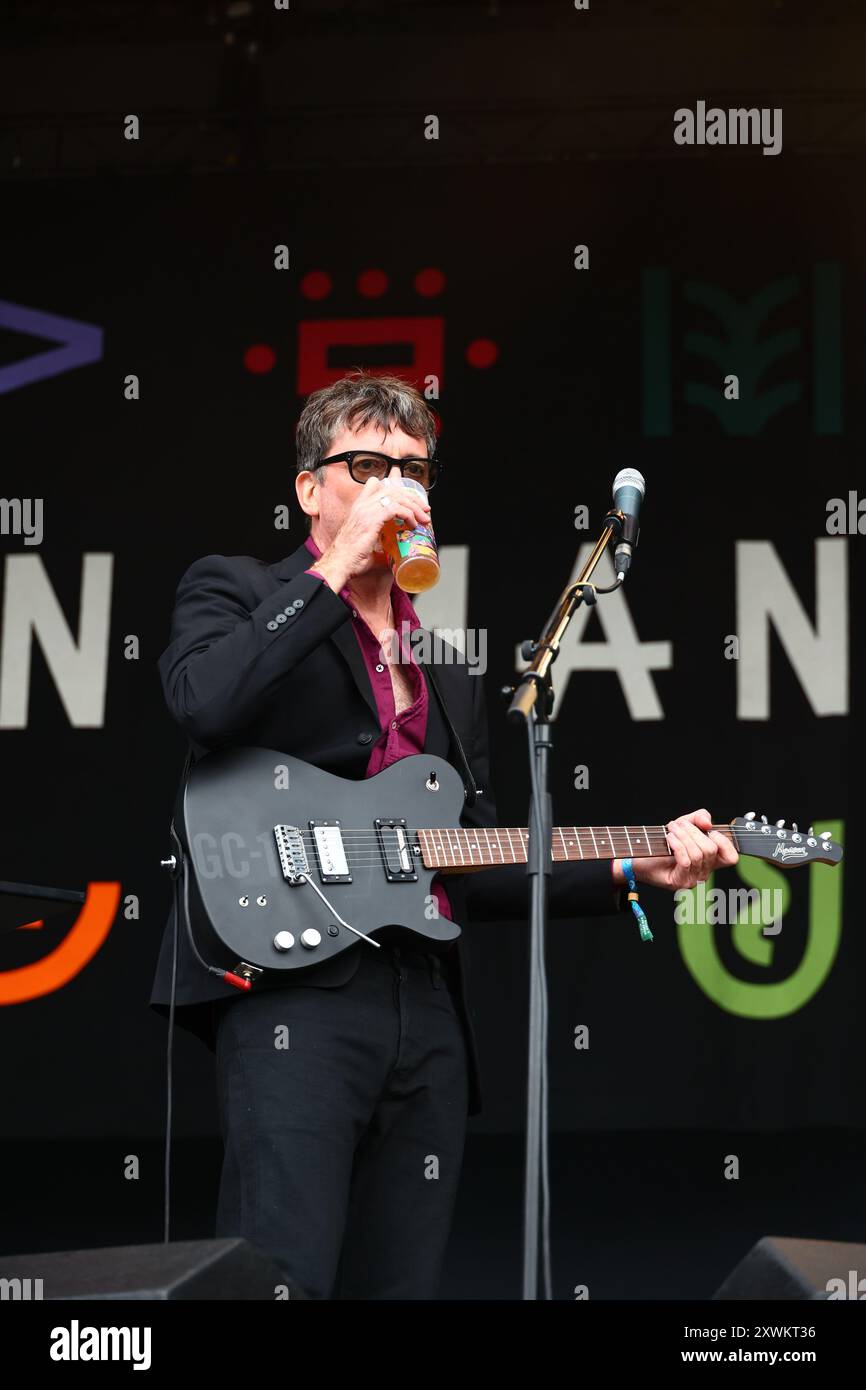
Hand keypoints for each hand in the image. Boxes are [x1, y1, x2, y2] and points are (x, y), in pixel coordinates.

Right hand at [313, 477, 431, 592]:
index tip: (411, 500)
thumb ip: (380, 539)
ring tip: (423, 519)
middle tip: (425, 510)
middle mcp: (362, 504)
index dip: (396, 488)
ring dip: (414, 507)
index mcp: (358, 506)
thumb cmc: (350, 558)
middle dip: (412, 498)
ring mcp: (366, 511)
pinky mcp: (371, 520)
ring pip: (397, 497)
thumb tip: (396, 550)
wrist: (339, 564)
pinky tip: (413, 524)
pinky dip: (408, 515)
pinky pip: (395, 509)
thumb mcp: (367, 542)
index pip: (377, 484)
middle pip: (392, 489)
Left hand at [614, 809, 738, 891]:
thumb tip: (708, 824)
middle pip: (711, 850)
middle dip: (694, 832)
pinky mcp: (680, 882)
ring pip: (698, 854)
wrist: (638, 857)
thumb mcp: (684, 824)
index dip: (724, 842)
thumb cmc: (661, 843)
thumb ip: (699, 818)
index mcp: (709, 861)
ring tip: (671, 829)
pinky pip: (686, 860)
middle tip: (677, 824)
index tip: (709, 831)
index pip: (731, 858)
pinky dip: (677, 845)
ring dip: (683, 836)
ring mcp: (692, 880)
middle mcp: (704, 873)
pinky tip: (669, 838)